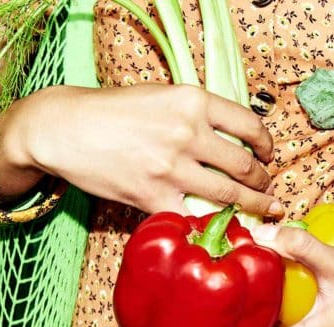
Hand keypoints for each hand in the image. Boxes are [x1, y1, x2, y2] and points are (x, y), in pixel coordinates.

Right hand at [0, 84, 281, 215]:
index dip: (266, 144)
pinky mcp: (153, 196)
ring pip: (229, 194)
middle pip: (244, 165)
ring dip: (253, 205)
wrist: (64, 128)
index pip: (250, 124)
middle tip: (266, 188)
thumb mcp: (161, 95)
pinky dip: (211, 221)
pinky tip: (222, 224)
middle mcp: (187, 133)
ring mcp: (171, 168)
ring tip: (262, 208)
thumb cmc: (112, 110)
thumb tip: (233, 135)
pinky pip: (193, 215)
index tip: (268, 154)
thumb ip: (197, 113)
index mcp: (193, 101)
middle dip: (262, 180)